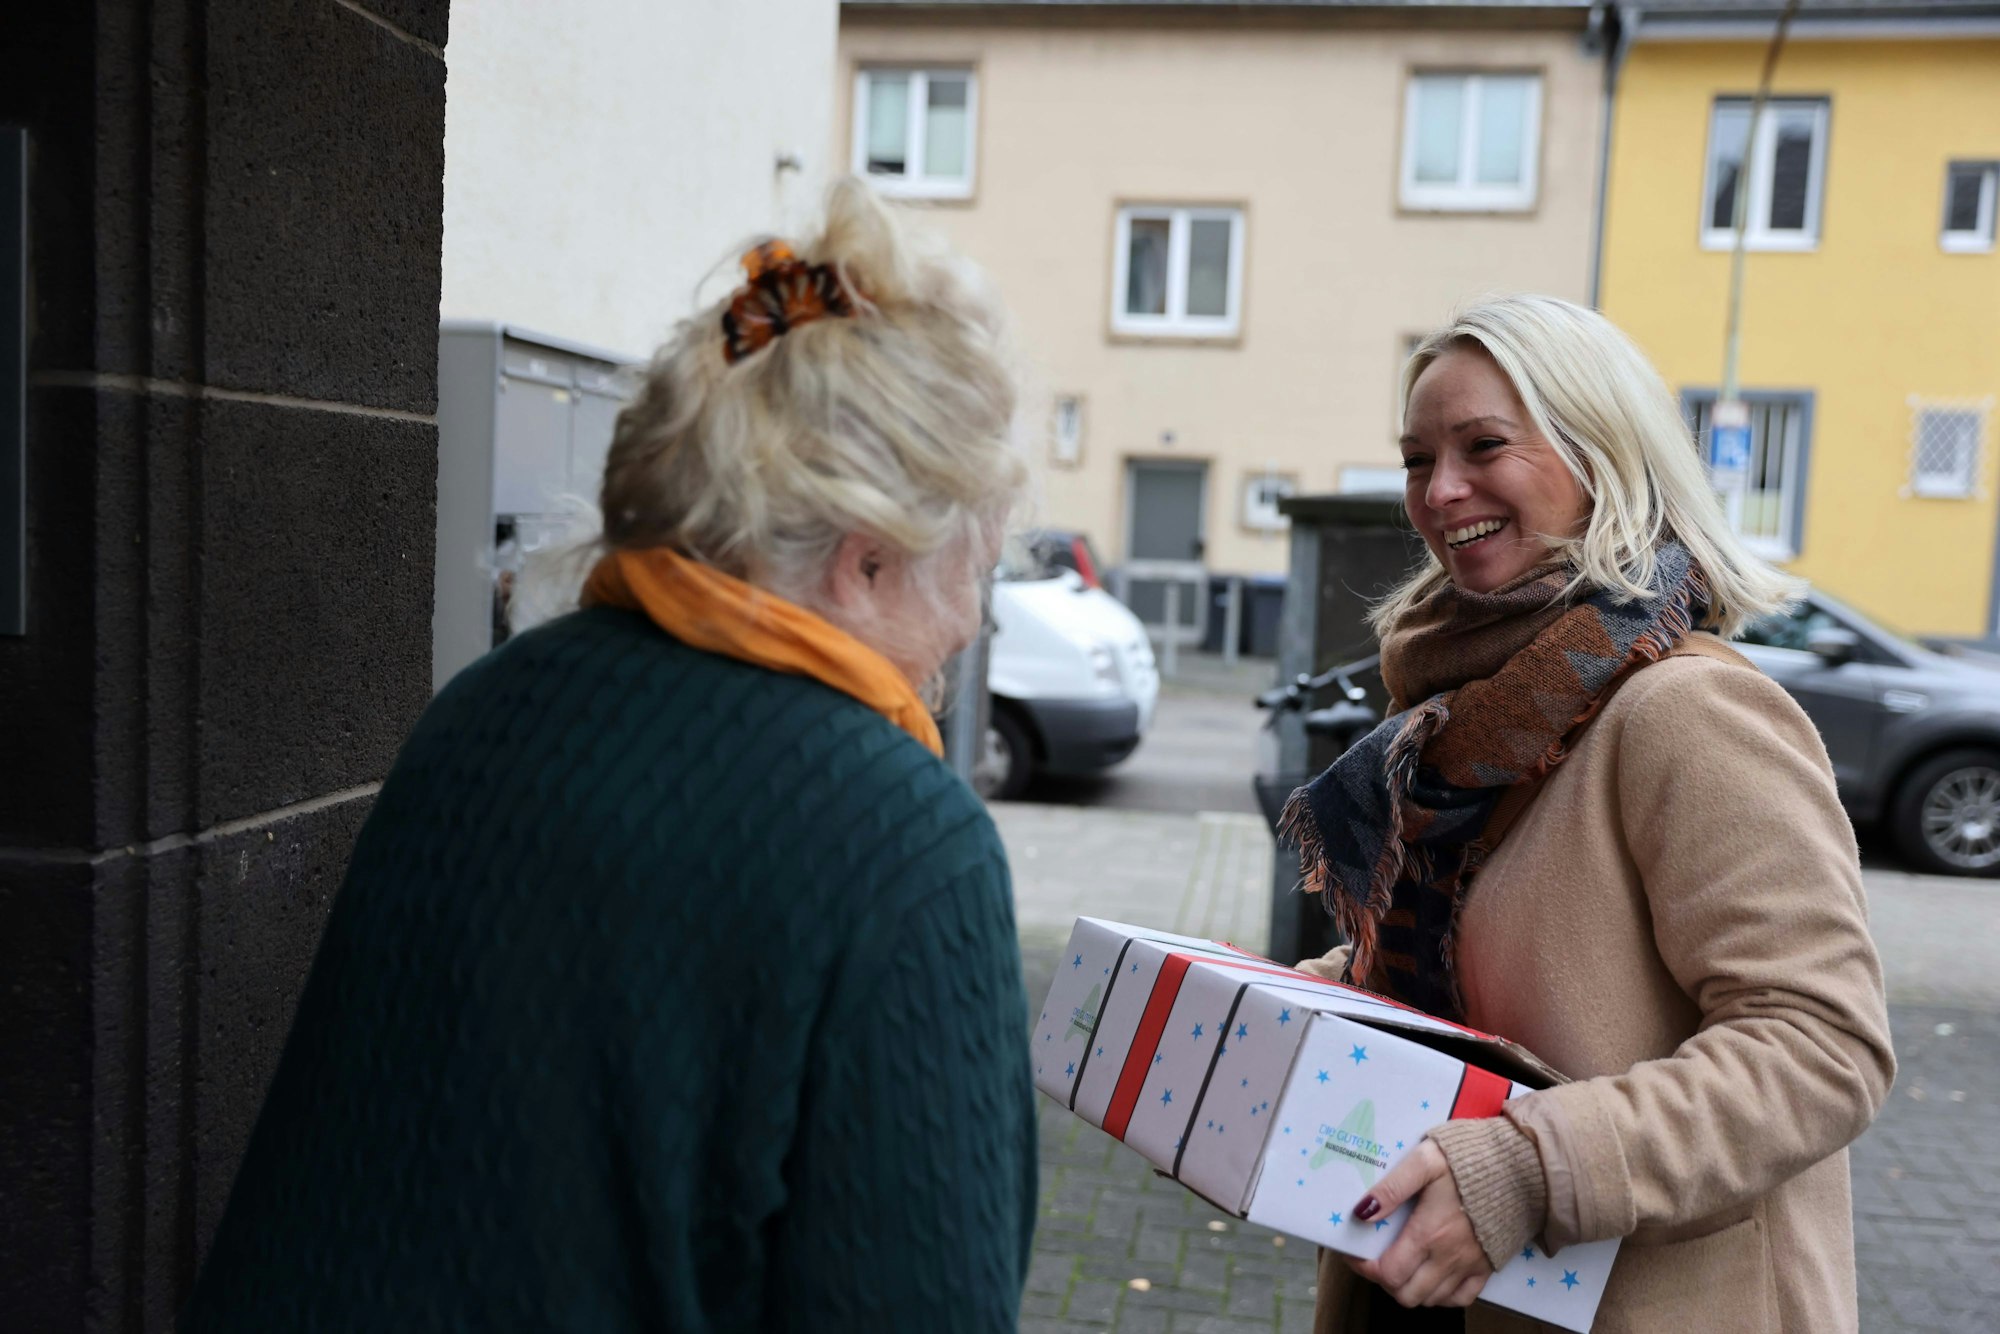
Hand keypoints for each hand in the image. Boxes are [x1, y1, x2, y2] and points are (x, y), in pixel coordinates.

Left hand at [1345, 1139, 1492, 1307]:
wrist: (1525, 1165)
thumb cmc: (1471, 1158)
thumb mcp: (1426, 1160)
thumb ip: (1392, 1187)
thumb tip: (1362, 1212)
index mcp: (1430, 1233)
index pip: (1388, 1273)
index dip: (1364, 1268)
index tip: (1356, 1252)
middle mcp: (1449, 1258)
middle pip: (1406, 1295)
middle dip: (1384, 1281)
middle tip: (1376, 1257)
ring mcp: (1470, 1266)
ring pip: (1430, 1300)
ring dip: (1409, 1288)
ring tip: (1401, 1263)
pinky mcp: (1488, 1266)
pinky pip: (1460, 1299)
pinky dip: (1441, 1295)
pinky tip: (1432, 1275)